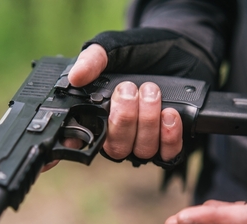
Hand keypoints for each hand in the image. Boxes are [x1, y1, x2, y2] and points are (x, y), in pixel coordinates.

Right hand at [70, 44, 182, 161]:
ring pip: (142, 150)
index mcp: (97, 116)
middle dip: (124, 118)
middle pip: (116, 148)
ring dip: (147, 121)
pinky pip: (168, 153)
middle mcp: (119, 134)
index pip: (79, 141)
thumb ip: (93, 60)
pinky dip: (169, 137)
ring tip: (152, 92)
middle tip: (129, 89)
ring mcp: (144, 141)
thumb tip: (76, 77)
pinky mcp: (169, 141)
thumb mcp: (113, 48)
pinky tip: (170, 114)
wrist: (176, 47)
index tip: (71, 142)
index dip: (75, 144)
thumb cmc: (140, 53)